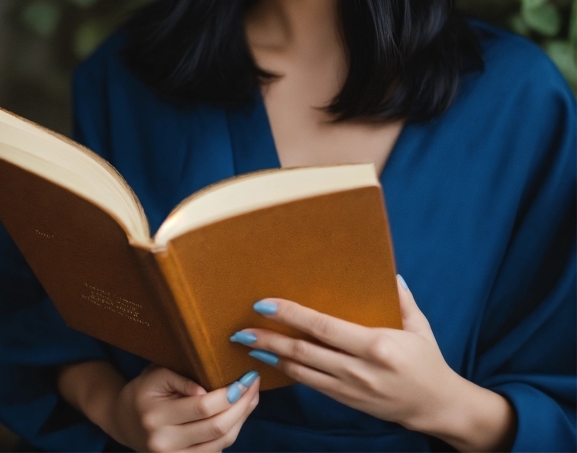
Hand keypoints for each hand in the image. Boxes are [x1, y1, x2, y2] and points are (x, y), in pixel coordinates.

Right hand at [110, 365, 259, 451]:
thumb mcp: (156, 374)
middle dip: (242, 405)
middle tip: (254, 384)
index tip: (246, 376)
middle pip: (215, 428)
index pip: (202, 407)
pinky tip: (240, 413)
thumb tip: (208, 388)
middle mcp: (163, 442)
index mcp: (156, 416)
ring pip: (220, 444)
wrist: (125, 420)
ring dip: (242, 419)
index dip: (230, 393)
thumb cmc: (145, 390)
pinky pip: (215, 452)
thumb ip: (181, 379)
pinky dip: (232, 432)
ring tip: (252, 396)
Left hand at [230, 277, 515, 450]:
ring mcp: (351, 390)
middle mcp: (359, 369)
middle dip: (270, 339)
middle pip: (305, 351)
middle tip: (241, 328)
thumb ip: (401, 298)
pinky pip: (312, 385)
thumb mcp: (418, 326)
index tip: (265, 304)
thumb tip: (389, 272)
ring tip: (248, 345)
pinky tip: (274, 362)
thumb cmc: (428, 360)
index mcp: (376, 345)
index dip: (291, 315)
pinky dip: (289, 373)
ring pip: (302, 371)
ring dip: (273, 357)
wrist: (437, 407)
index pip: (323, 327)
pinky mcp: (348, 402)